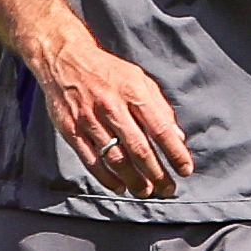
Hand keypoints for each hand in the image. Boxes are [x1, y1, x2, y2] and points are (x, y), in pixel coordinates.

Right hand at [31, 38, 192, 198]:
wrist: (65, 59)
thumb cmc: (108, 71)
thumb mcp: (140, 80)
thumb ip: (160, 108)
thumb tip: (177, 137)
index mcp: (134, 92)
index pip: (160, 129)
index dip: (175, 152)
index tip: (185, 169)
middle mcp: (112, 107)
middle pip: (139, 148)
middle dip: (156, 173)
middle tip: (168, 189)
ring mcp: (89, 120)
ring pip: (115, 158)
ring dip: (133, 179)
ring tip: (146, 191)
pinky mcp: (71, 130)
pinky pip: (90, 160)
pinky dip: (106, 177)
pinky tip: (119, 186)